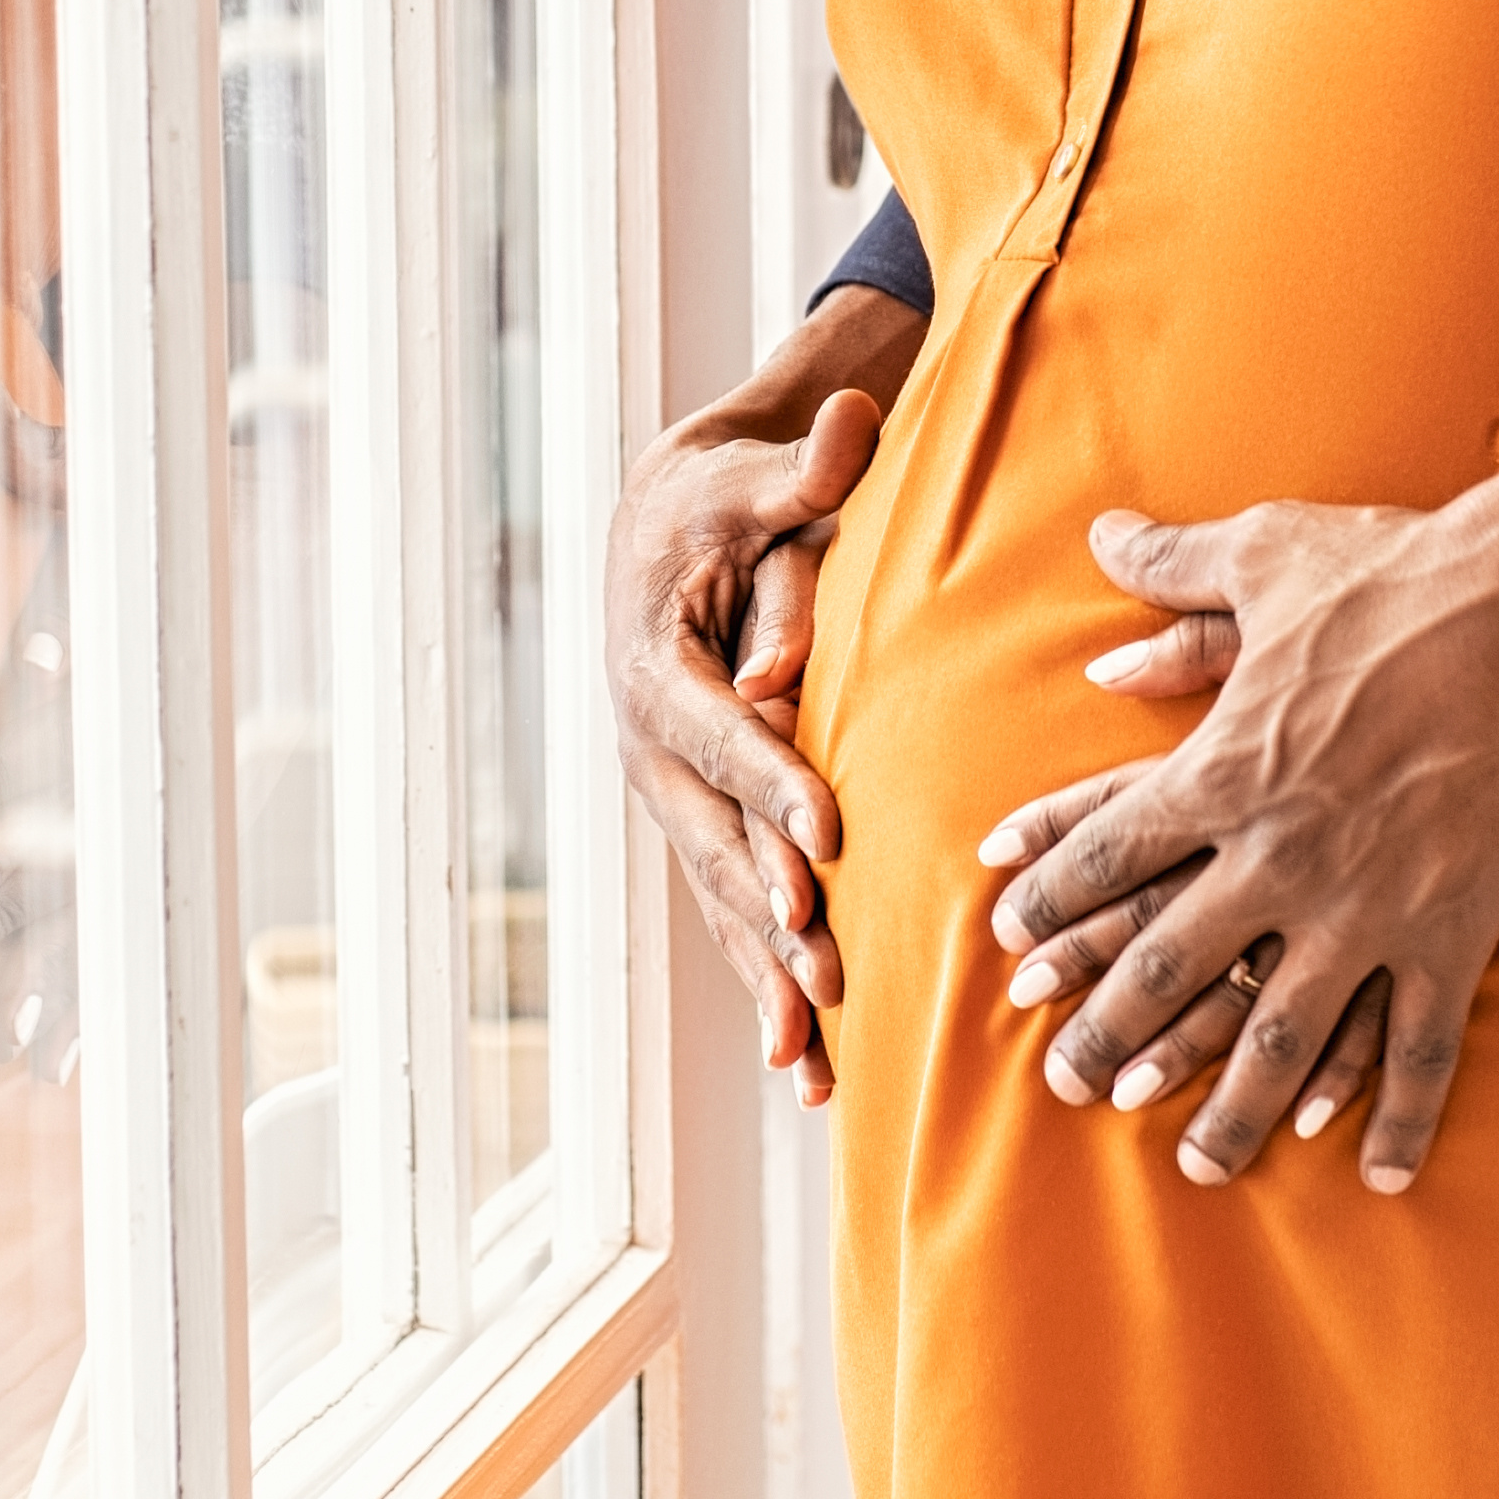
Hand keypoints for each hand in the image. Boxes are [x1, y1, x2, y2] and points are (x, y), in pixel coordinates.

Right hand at [611, 284, 922, 1104]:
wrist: (664, 524)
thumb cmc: (719, 498)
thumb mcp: (750, 475)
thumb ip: (803, 467)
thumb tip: (846, 435)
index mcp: (657, 668)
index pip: (720, 734)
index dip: (769, 784)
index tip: (824, 840)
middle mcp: (652, 751)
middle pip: (715, 841)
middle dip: (768, 912)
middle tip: (827, 970)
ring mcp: (671, 799)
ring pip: (719, 899)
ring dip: (763, 979)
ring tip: (809, 1058)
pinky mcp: (700, 825)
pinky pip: (730, 912)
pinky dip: (762, 983)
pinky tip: (800, 1063)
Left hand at [978, 491, 1498, 1194]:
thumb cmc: (1405, 573)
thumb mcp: (1275, 554)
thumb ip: (1178, 566)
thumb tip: (1101, 538)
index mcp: (1224, 769)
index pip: (1109, 853)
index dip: (1053, 902)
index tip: (1011, 949)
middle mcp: (1280, 853)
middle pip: (1168, 966)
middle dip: (1108, 1034)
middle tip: (1066, 1086)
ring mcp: (1368, 904)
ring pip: (1280, 1037)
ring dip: (1231, 1109)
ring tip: (1198, 1165)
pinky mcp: (1453, 929)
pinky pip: (1417, 1047)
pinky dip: (1396, 1117)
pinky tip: (1372, 1171)